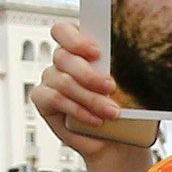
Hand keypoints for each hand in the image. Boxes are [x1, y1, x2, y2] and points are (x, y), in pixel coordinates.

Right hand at [30, 19, 160, 170]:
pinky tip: (95, 120)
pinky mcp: (43, 100)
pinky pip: (56, 99)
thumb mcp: (127, 86)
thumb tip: (127, 63)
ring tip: (111, 112)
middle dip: (89, 75)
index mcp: (80, 48)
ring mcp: (51, 79)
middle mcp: (63, 61)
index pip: (64, 31)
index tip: (96, 53)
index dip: (76, 39)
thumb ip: (120, 70)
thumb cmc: (123, 108)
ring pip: (63, 81)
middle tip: (111, 87)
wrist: (117, 140)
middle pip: (64, 57)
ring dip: (89, 98)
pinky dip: (77, 110)